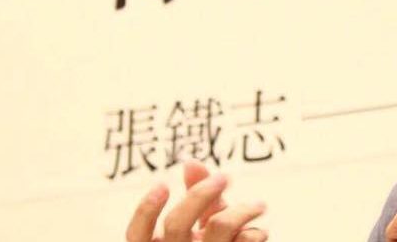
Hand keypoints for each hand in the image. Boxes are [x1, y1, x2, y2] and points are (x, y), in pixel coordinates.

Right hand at [126, 160, 267, 241]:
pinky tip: (258, 233)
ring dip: (242, 210)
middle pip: (177, 224)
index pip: (137, 233)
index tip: (163, 185)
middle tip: (224, 177)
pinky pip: (243, 241)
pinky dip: (254, 233)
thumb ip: (196, 195)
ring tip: (259, 206)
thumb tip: (190, 162)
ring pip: (219, 227)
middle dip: (200, 194)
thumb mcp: (200, 225)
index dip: (146, 210)